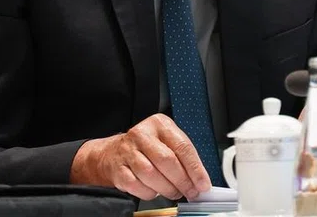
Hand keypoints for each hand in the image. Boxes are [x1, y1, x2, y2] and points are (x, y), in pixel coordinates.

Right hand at [69, 114, 210, 200]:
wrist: (113, 153)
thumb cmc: (146, 148)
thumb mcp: (166, 142)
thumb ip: (183, 157)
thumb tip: (201, 180)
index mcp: (159, 124)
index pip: (182, 146)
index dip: (195, 169)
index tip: (203, 184)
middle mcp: (142, 134)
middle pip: (167, 160)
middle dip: (182, 181)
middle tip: (190, 192)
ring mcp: (127, 151)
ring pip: (151, 174)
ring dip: (167, 188)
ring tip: (174, 192)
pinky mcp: (118, 168)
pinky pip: (137, 186)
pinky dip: (149, 192)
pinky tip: (154, 190)